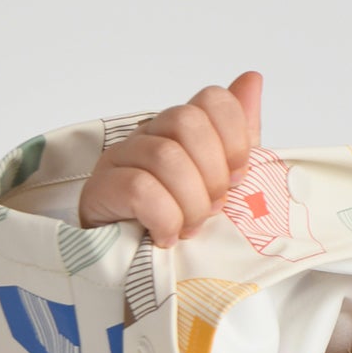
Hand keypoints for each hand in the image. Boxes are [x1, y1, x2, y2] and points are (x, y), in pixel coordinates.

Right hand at [78, 72, 262, 244]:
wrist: (139, 273)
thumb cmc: (182, 224)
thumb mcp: (222, 183)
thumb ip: (238, 135)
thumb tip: (252, 79)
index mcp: (179, 130)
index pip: (213, 100)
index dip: (235, 140)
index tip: (237, 178)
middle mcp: (147, 135)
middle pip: (188, 123)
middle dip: (212, 176)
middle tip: (211, 210)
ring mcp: (118, 159)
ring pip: (165, 157)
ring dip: (190, 204)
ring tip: (188, 228)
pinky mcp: (99, 190)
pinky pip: (139, 189)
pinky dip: (164, 218)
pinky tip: (165, 236)